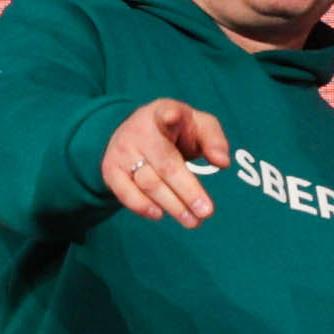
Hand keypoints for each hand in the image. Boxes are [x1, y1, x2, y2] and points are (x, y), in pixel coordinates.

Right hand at [99, 97, 230, 224]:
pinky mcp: (111, 169)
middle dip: (187, 191)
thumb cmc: (175, 130)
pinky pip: (125, 193)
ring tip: (193, 221)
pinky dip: (142, 206)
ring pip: (148, 183)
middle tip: (206, 212)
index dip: (170, 116)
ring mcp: (122, 151)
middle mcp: (138, 131)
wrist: (134, 130)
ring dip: (172, 205)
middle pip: (165, 164)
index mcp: (162, 113)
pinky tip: (160, 214)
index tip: (173, 115)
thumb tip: (222, 162)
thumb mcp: (198, 125)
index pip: (165, 113)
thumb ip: (214, 140)